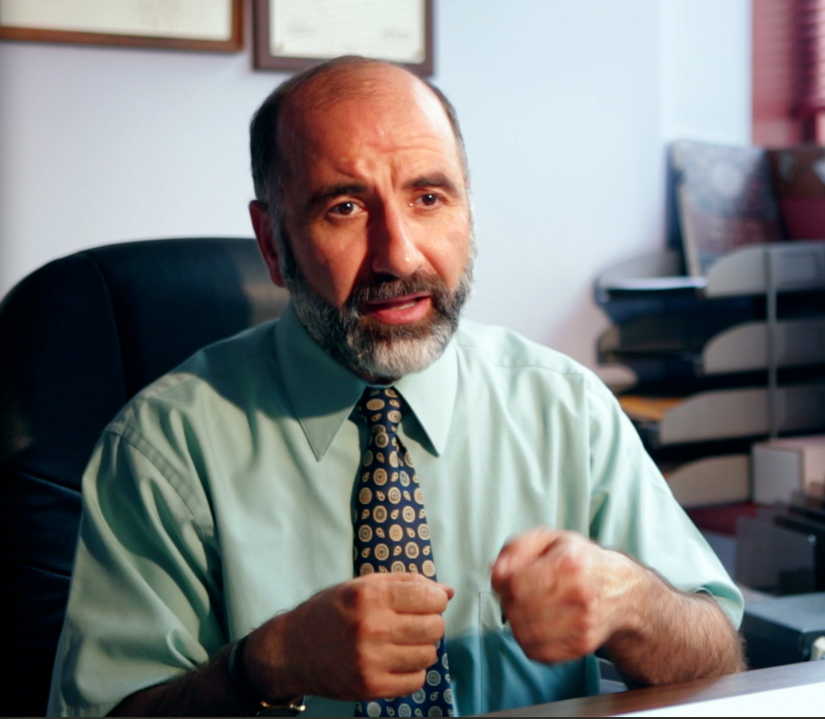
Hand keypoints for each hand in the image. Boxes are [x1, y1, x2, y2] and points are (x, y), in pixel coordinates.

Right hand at [244, 573, 453, 701]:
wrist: (292, 650)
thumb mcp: (361, 586)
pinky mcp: (371, 687)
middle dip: (431, 621)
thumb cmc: (330, 612)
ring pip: (429, 654)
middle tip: (415, 621)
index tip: (430, 601)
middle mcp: (371, 628)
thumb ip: (406, 583)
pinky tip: (396, 659)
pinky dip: (413, 670)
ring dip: (422, 646)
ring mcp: (371, 661)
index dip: (436, 598)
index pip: (428, 597)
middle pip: (434, 627)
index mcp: (369, 597)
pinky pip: (416, 680)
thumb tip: (447, 591)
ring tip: (403, 640)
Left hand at [491, 528, 641, 663]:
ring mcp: (582, 624)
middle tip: (517, 594)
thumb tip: (496, 572)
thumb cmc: (580, 561)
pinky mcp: (581, 646)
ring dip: (516, 623)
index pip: (515, 584)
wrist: (621, 591)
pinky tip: (536, 625)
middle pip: (518, 610)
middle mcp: (579, 596)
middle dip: (508, 602)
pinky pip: (538, 653)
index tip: (507, 579)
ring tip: (525, 609)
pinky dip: (528, 642)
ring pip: (524, 635)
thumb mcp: (549, 539)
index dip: (503, 583)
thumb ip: (516, 548)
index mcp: (569, 564)